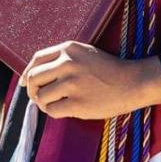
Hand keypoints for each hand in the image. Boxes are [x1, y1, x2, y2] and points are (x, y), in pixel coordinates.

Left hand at [21, 41, 160, 119]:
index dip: (28, 73)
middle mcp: (67, 64)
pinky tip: (63, 110)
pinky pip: (52, 111)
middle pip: (34, 78)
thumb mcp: (85, 54)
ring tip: (53, 104)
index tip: (27, 82)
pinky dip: (53, 112)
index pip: (36, 59)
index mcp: (69, 49)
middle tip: (38, 97)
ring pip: (40, 96)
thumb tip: (34, 76)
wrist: (133, 82)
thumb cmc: (109, 70)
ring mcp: (72, 84)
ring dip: (43, 103)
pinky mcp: (77, 104)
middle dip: (32, 90)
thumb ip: (62, 59)